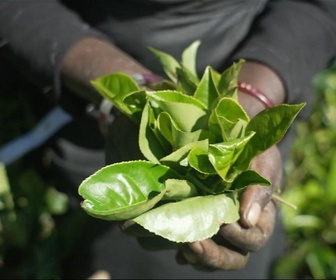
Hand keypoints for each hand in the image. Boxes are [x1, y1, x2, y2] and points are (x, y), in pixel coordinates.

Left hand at [176, 145, 281, 269]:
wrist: (240, 146)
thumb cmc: (256, 154)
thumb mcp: (262, 165)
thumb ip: (259, 189)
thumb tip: (248, 219)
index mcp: (261, 220)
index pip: (254, 240)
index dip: (240, 237)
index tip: (223, 223)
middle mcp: (242, 231)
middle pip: (234, 258)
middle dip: (215, 256)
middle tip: (195, 244)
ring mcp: (223, 232)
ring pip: (215, 257)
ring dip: (199, 256)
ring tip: (183, 246)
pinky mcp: (205, 226)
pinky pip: (198, 248)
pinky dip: (188, 252)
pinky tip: (176, 249)